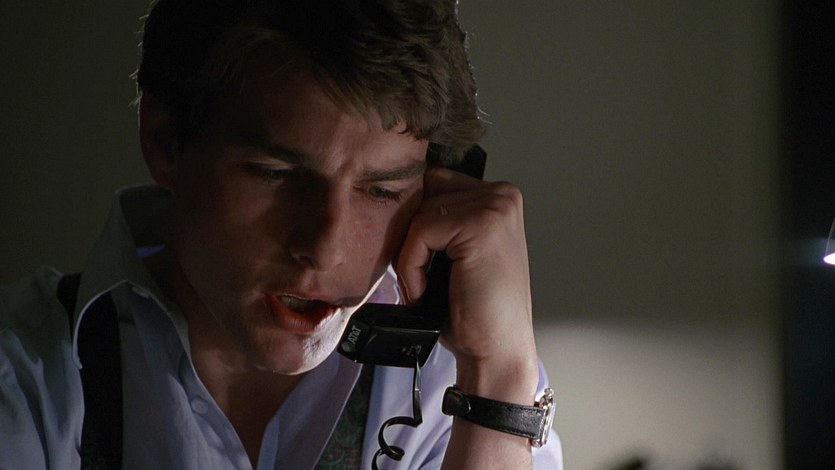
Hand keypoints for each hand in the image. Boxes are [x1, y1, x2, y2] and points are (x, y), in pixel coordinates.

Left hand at [396, 167, 538, 401]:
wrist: (495, 350)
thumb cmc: (473, 309)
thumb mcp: (453, 252)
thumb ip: (438, 218)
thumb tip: (392, 195)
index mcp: (499, 197)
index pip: (432, 182)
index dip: (415, 222)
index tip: (420, 261)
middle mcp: (503, 195)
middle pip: (423, 193)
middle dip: (411, 238)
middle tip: (424, 279)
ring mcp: (496, 207)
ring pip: (419, 213)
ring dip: (411, 256)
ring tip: (428, 288)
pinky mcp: (482, 225)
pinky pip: (420, 232)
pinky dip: (412, 267)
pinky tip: (427, 292)